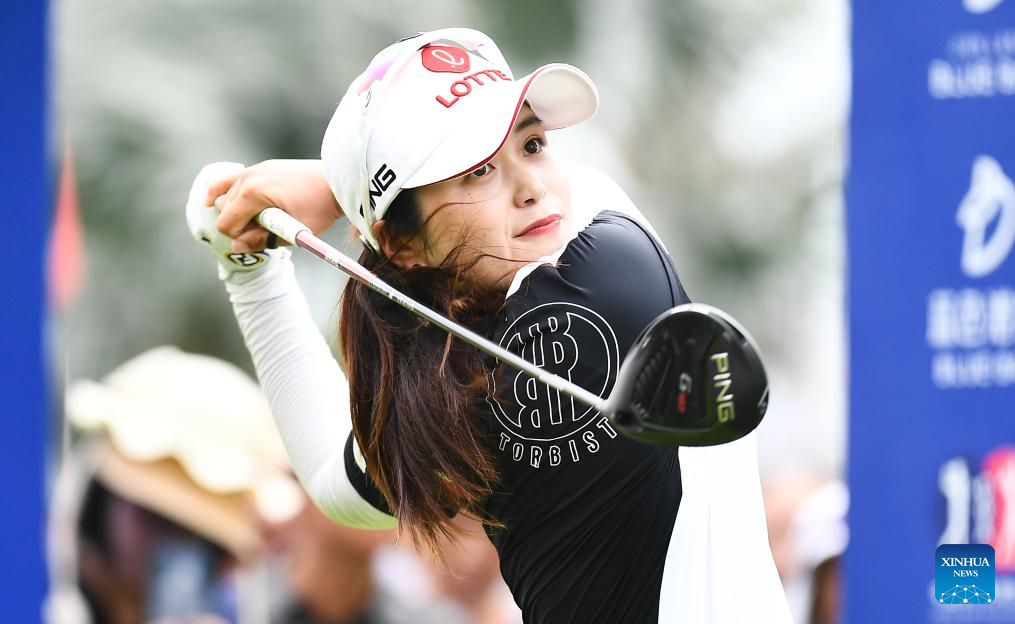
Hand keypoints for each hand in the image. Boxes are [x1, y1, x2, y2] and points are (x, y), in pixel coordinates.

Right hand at [206, 159, 342, 251]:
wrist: (338, 182)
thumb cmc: (320, 207)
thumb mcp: (293, 232)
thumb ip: (262, 240)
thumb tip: (236, 247)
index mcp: (253, 193)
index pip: (227, 223)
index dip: (239, 238)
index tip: (260, 241)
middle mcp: (249, 178)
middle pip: (224, 210)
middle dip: (237, 225)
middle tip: (262, 232)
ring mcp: (255, 170)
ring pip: (226, 195)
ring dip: (234, 211)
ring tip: (252, 222)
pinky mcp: (262, 167)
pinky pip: (231, 179)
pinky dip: (221, 190)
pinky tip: (211, 200)